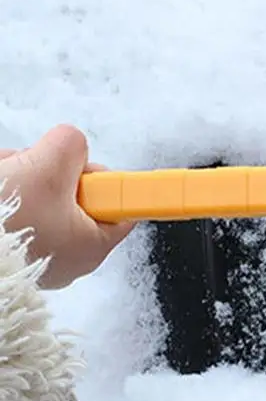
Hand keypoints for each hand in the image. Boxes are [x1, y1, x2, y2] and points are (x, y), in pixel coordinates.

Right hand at [0, 125, 134, 288]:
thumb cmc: (4, 224)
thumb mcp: (48, 166)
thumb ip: (71, 146)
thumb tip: (72, 143)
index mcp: (92, 247)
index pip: (119, 207)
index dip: (99, 179)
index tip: (78, 168)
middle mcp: (67, 257)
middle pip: (74, 195)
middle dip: (49, 173)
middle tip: (31, 171)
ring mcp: (37, 254)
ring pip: (40, 197)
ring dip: (20, 177)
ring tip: (5, 178)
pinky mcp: (11, 249)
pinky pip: (16, 208)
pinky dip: (5, 193)